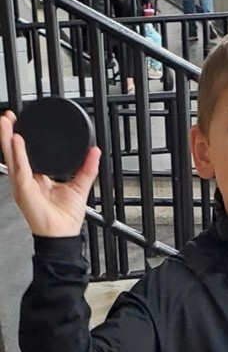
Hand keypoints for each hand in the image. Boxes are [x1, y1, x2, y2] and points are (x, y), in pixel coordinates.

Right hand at [0, 110, 100, 236]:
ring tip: (6, 122)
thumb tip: (95, 151)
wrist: (63, 235)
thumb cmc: (66, 217)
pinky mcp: (24, 192)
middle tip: (9, 116)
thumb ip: (87, 168)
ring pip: (12, 158)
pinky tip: (17, 141)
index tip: (23, 123)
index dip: (22, 139)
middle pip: (14, 153)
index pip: (26, 155)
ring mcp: (23, 186)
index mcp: (36, 179)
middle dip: (9, 133)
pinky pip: (20, 170)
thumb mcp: (79, 186)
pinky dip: (18, 155)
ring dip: (7, 139)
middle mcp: (27, 181)